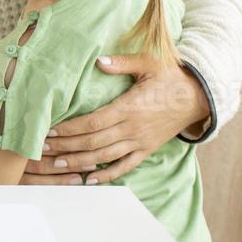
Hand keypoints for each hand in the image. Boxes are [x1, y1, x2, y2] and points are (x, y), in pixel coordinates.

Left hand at [23, 53, 206, 185]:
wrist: (199, 97)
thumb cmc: (171, 77)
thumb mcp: (150, 63)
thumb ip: (123, 63)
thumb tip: (99, 61)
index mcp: (129, 108)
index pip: (93, 123)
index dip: (69, 129)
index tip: (48, 131)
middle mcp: (132, 128)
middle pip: (93, 142)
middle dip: (65, 148)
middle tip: (41, 152)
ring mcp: (140, 142)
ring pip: (105, 157)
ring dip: (80, 163)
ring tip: (57, 166)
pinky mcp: (147, 150)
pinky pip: (125, 166)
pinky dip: (107, 175)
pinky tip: (89, 180)